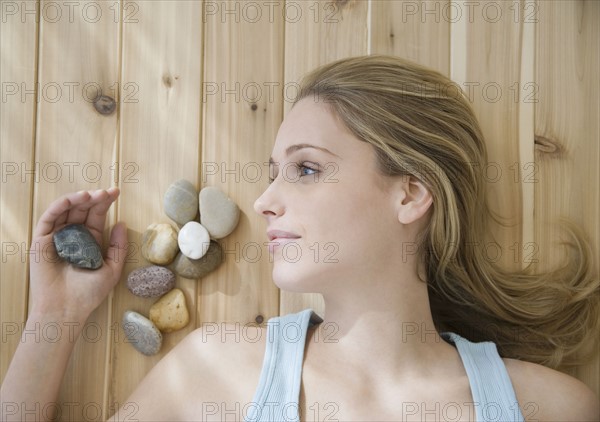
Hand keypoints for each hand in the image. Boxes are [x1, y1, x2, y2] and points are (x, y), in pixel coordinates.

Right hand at [29, 188, 127, 321]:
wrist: (66, 309)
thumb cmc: (88, 293)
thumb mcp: (112, 268)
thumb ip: (118, 246)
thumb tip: (122, 223)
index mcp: (89, 241)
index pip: (96, 217)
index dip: (105, 203)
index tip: (117, 192)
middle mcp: (72, 237)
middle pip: (83, 210)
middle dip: (95, 199)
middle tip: (108, 192)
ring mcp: (56, 237)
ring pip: (66, 211)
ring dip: (79, 199)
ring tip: (93, 195)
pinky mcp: (41, 240)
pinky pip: (49, 218)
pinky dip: (60, 206)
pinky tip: (74, 199)